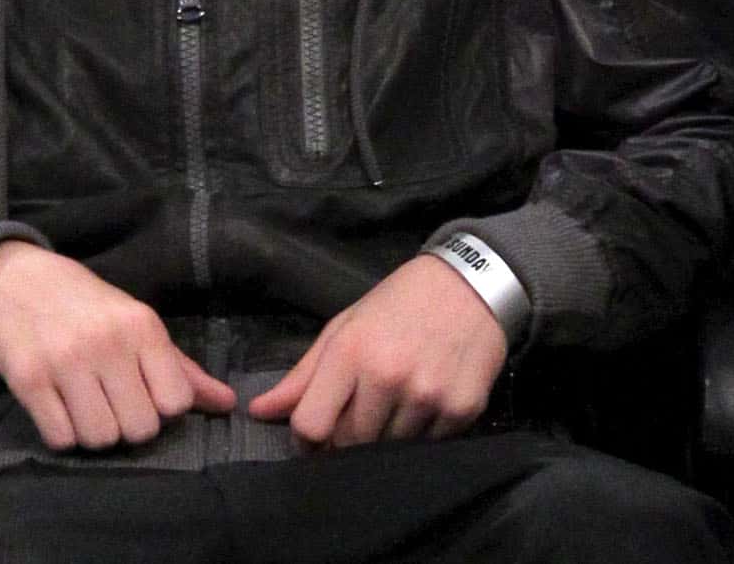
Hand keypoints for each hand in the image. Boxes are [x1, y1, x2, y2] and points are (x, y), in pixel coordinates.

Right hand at [0, 241, 235, 450]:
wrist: (15, 278)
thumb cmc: (86, 304)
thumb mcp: (138, 322)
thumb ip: (181, 367)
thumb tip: (228, 403)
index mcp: (143, 327)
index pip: (176, 400)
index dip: (164, 408)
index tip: (147, 395)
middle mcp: (108, 344)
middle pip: (140, 427)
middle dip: (130, 426)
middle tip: (115, 406)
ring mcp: (65, 363)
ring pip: (100, 438)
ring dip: (96, 433)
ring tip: (87, 408)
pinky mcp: (27, 381)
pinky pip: (60, 438)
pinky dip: (63, 435)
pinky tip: (60, 410)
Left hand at [247, 255, 508, 445]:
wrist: (475, 283)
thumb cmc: (401, 302)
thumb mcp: (346, 326)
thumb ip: (303, 374)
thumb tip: (258, 412)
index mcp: (352, 352)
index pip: (310, 426)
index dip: (307, 438)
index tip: (317, 433)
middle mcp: (388, 377)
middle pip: (350, 444)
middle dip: (348, 436)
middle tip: (363, 411)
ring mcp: (428, 396)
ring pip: (390, 450)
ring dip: (387, 435)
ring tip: (398, 401)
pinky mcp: (462, 408)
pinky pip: (429, 445)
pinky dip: (423, 432)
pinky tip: (428, 401)